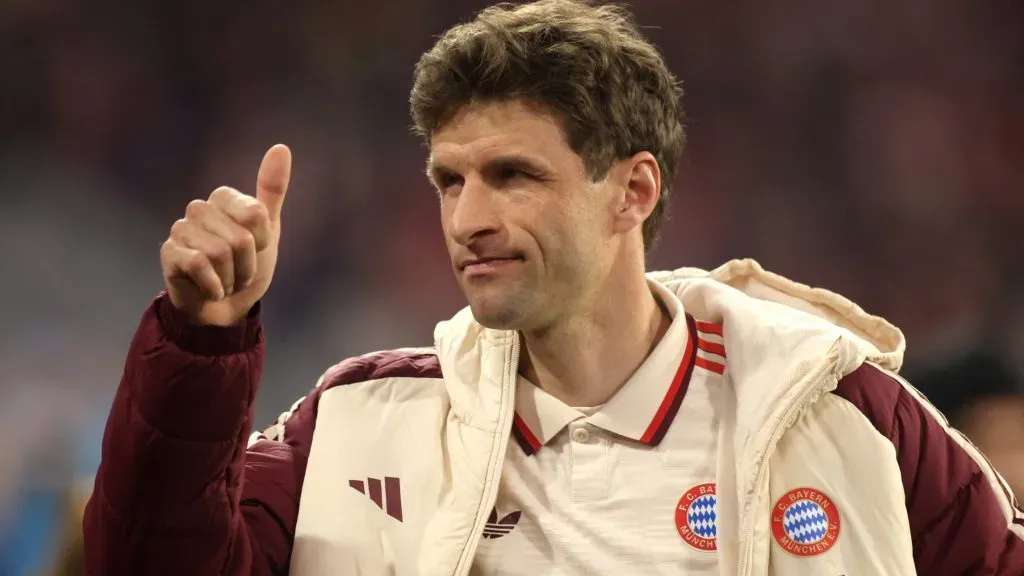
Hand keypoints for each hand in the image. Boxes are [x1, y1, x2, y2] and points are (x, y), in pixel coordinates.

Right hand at [160, 144, 291, 325]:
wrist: (225, 308)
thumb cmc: (247, 266)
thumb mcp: (268, 230)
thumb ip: (272, 190)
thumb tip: (281, 147)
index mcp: (224, 198)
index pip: (255, 214)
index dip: (262, 241)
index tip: (256, 249)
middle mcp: (200, 208)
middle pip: (240, 239)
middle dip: (247, 266)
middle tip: (239, 271)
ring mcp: (181, 229)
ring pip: (220, 253)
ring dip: (232, 278)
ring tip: (226, 280)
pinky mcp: (168, 253)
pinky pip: (200, 265)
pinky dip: (214, 286)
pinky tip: (211, 289)